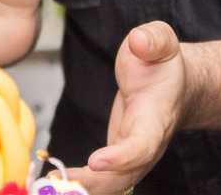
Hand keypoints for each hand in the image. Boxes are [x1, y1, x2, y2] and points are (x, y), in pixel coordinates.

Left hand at [67, 21, 185, 193]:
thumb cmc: (162, 64)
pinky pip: (102, 178)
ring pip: (112, 183)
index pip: (142, 145)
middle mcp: (147, 144)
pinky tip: (52, 181)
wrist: (172, 84)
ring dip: (83, 188)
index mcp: (156, 118)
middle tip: (60, 184)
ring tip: (48, 186)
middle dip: (94, 184)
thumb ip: (154, 40)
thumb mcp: (162, 41)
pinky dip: (80, 184)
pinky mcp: (118, 157)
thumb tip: (140, 41)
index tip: (96, 161)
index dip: (122, 156)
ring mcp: (133, 155)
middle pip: (124, 175)